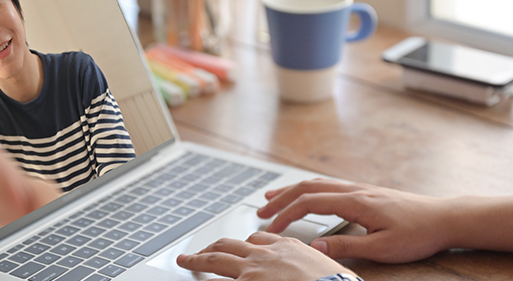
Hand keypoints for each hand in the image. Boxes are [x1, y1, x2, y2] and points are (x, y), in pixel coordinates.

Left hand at [176, 232, 354, 280]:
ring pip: (217, 258)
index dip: (246, 244)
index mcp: (289, 249)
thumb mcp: (327, 271)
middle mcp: (267, 254)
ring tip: (184, 261)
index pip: (260, 239)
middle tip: (200, 251)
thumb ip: (311, 268)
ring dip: (197, 259)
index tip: (239, 247)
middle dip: (213, 246)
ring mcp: (254, 270)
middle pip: (232, 244)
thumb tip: (309, 274)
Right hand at [258, 179, 453, 262]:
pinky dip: (310, 190)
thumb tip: (314, 249)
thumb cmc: (417, 234)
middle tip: (259, 211)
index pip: (309, 204)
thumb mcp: (382, 249)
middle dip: (280, 199)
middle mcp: (355, 190)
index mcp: (356, 202)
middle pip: (308, 188)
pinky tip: (308, 197)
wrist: (445, 218)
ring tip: (273, 198)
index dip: (285, 215)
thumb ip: (346, 247)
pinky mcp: (367, 192)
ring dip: (293, 190)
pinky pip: (330, 186)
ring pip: (318, 184)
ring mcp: (361, 189)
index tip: (269, 228)